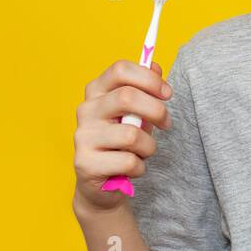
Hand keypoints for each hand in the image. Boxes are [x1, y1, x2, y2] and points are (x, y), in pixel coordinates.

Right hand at [73, 58, 173, 212]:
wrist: (101, 184)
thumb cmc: (122, 142)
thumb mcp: (136, 112)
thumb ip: (144, 89)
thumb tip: (154, 66)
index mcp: (96, 91)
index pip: (120, 70)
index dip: (149, 78)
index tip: (167, 93)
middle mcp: (85, 110)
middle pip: (127, 97)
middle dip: (156, 110)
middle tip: (167, 123)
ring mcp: (83, 136)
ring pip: (132, 135)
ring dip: (149, 146)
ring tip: (143, 152)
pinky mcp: (85, 163)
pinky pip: (128, 161)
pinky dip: (139, 167)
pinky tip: (131, 169)